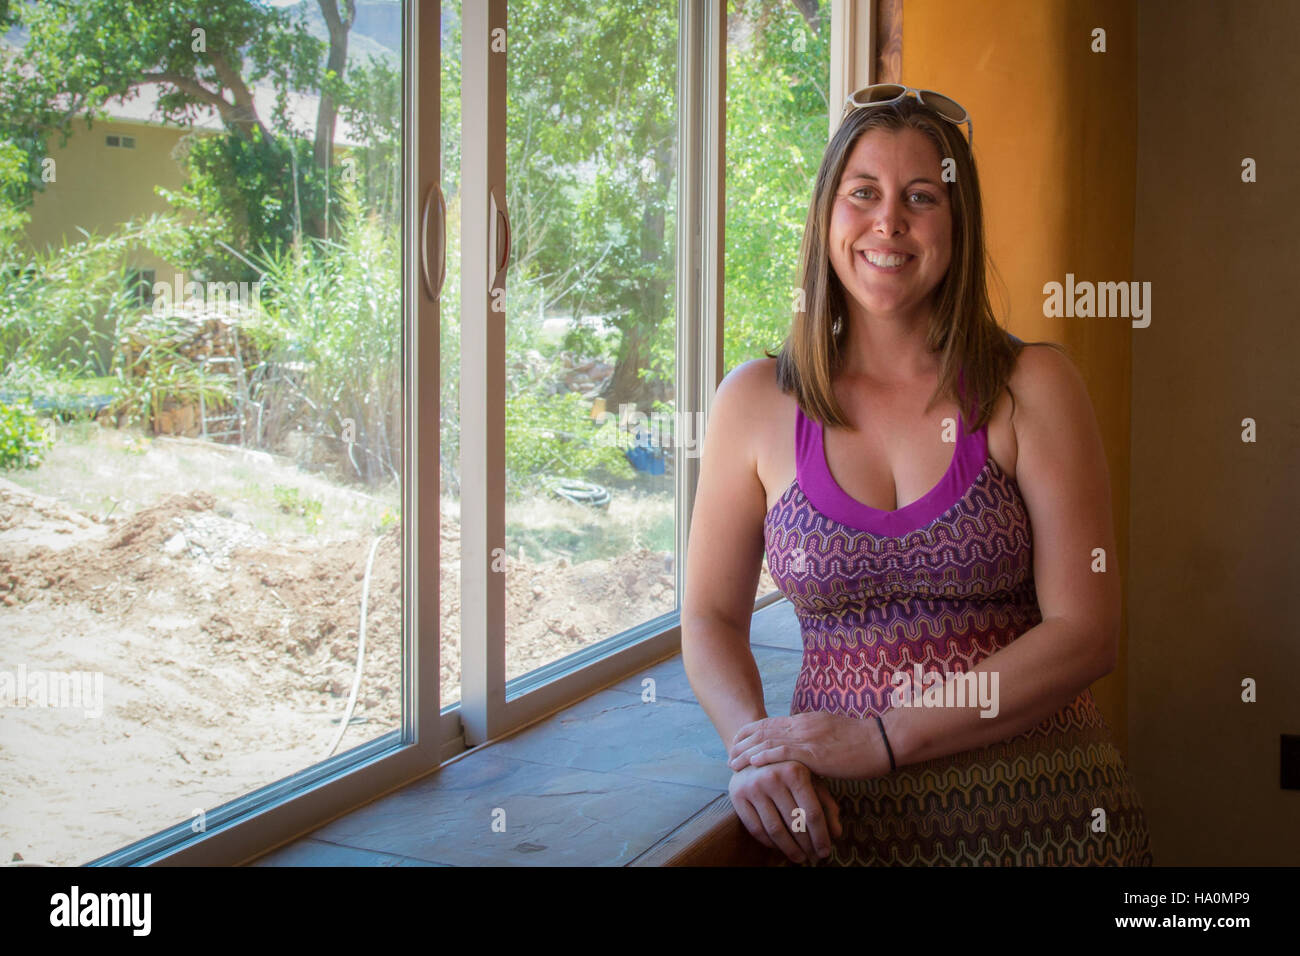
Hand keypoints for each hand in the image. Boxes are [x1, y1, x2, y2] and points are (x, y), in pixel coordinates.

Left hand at [727, 712, 885, 779]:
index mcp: (806, 720)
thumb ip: (814, 736)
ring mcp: (807, 737)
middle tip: (729, 754)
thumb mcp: (832, 733)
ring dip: (747, 752)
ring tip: (733, 762)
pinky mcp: (814, 752)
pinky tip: (752, 764)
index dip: (751, 732)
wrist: (881, 742)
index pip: (772, 723)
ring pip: (768, 741)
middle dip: (743, 742)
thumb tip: (803, 746)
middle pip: (764, 730)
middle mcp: (802, 724)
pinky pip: (783, 753)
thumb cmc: (862, 742)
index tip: (738, 741)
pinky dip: (764, 757)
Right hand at [728, 760, 842, 863]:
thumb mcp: (811, 780)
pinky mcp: (737, 795)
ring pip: (775, 829)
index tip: (825, 852)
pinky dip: (769, 843)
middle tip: (814, 858)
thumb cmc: (788, 771)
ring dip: (789, 848)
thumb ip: (826, 805)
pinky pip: (755, 828)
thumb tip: (837, 834)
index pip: (811, 813)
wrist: (751, 754)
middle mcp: (772, 777)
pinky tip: (779, 847)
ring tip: (800, 857)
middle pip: (794, 823)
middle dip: (807, 845)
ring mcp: (753, 786)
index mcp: (794, 770)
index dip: (820, 836)